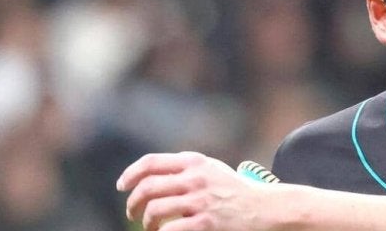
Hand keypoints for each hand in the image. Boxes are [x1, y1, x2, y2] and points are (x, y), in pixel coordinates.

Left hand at [117, 151, 282, 230]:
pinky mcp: (206, 223)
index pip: (151, 162)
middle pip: (148, 187)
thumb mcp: (211, 170)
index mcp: (195, 162)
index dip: (130, 174)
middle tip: (132, 213)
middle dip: (133, 203)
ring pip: (154, 210)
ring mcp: (200, 201)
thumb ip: (185, 168)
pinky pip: (169, 230)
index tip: (122, 187)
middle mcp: (196, 178)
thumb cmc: (234, 191)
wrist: (264, 208)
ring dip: (146, 222)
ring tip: (150, 227)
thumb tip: (148, 175)